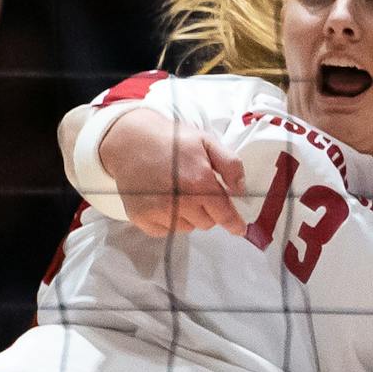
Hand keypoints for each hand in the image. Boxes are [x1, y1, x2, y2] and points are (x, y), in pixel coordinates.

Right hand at [98, 109, 246, 235]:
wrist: (130, 141)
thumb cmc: (171, 140)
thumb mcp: (206, 141)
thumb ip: (230, 164)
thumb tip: (241, 189)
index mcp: (199, 182)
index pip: (223, 214)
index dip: (234, 223)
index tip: (239, 229)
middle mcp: (180, 202)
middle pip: (206, 223)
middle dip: (208, 210)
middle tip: (196, 189)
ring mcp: (159, 212)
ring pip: (187, 228)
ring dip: (188, 215)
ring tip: (177, 192)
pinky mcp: (142, 219)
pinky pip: (166, 231)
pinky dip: (169, 220)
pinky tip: (162, 200)